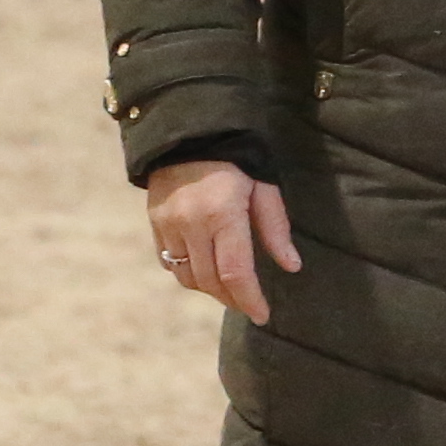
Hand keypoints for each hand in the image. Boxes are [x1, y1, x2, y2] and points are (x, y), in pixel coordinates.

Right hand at [145, 159, 300, 326]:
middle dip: (232, 299)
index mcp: (222, 214)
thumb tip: (292, 266)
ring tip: (229, 287)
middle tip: (249, 304)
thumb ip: (275, 228)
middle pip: (210, 281)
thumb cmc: (236, 156)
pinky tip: (204, 268)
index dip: (249, 299)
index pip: (235, 272)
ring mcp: (167, 224)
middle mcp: (191, 224)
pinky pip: (169, 262)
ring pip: (187, 277)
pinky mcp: (154, 221)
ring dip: (209, 289)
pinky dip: (188, 273)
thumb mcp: (263, 186)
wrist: (189, 130)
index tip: (263, 316)